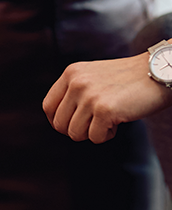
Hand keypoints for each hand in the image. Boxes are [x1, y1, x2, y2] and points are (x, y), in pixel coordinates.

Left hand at [42, 52, 171, 142]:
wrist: (162, 71)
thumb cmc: (131, 79)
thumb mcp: (95, 76)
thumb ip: (75, 92)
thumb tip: (58, 122)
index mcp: (71, 73)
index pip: (48, 106)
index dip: (58, 121)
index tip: (73, 125)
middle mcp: (76, 83)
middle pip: (59, 124)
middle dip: (76, 131)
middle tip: (94, 126)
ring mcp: (89, 96)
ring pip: (75, 133)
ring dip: (93, 133)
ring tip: (109, 120)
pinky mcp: (104, 110)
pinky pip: (95, 137)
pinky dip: (107, 135)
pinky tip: (119, 121)